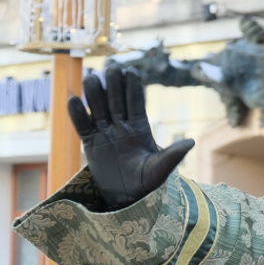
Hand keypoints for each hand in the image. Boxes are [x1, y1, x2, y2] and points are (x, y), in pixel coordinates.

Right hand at [67, 65, 194, 209]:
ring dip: (94, 94)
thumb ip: (172, 155)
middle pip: (116, 100)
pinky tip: (72, 100)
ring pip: (98, 108)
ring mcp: (105, 133)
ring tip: (91, 78)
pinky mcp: (90, 143)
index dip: (133, 87)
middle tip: (111, 67)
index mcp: (141, 128)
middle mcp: (122, 126)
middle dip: (114, 84)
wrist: (127, 197)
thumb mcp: (161, 170)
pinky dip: (77, 114)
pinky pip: (82, 126)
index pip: (136, 103)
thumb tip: (191, 142)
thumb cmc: (148, 183)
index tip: (131, 70)